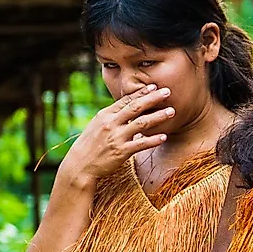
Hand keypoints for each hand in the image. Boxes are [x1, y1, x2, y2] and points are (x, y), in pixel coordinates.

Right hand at [59, 85, 175, 184]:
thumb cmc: (90, 144)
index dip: (141, 92)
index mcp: (105, 114)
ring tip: (172, 111)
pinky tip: (164, 136)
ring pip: (141, 123)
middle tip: (167, 92)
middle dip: (153, 98)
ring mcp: (116, 137)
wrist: (80, 165)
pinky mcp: (121, 152)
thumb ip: (113, 116)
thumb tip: (127, 106)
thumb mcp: (98, 125)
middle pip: (136, 107)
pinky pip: (141, 144)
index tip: (154, 86)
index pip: (126, 100)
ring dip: (158, 116)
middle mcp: (111, 123)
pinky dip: (153, 140)